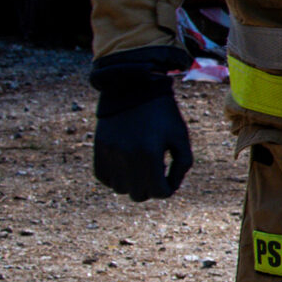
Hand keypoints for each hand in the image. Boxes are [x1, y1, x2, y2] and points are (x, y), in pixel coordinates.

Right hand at [92, 76, 192, 200]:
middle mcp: (125, 156)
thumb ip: (182, 165)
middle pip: (138, 195)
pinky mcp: (98, 147)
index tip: (170, 177)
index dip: (168, 188)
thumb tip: (169, 188)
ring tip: (142, 166)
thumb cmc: (163, 113)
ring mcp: (109, 152)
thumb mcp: (181, 137)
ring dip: (132, 184)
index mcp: (149, 154)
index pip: (159, 192)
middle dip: (151, 188)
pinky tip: (126, 165)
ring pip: (119, 189)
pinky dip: (115, 177)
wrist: (135, 86)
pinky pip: (103, 177)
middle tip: (157, 171)